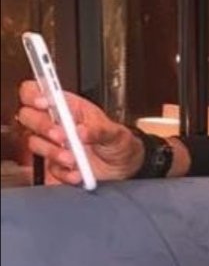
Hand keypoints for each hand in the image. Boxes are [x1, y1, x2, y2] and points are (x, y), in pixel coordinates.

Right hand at [16, 80, 143, 184]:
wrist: (123, 168)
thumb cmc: (117, 142)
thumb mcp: (116, 133)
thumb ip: (100, 130)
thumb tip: (82, 130)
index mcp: (69, 107)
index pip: (38, 92)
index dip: (34, 94)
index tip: (44, 103)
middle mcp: (55, 123)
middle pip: (28, 116)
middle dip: (42, 125)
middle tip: (62, 135)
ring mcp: (52, 144)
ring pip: (34, 142)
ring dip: (52, 151)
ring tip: (73, 158)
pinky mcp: (53, 165)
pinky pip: (47, 168)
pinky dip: (62, 171)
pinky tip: (77, 173)